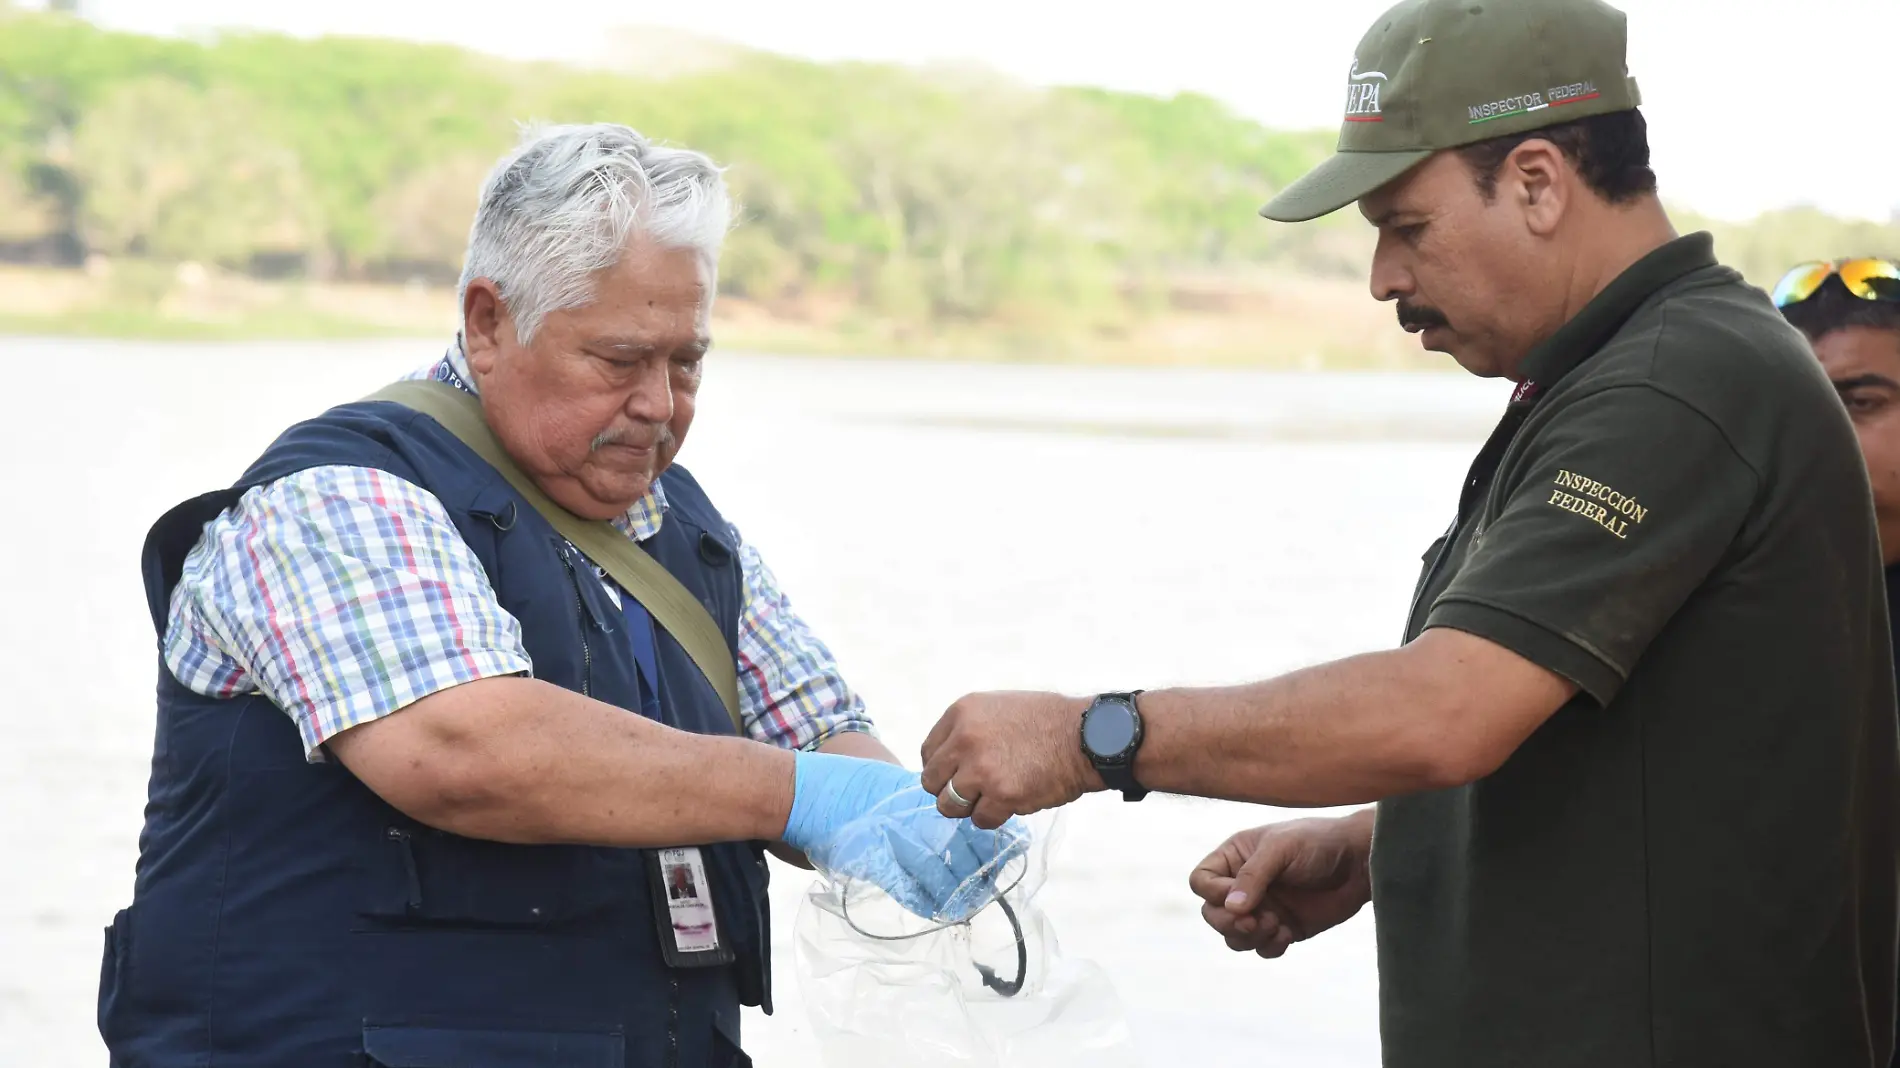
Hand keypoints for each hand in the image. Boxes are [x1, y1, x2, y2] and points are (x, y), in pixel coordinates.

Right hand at [781, 752, 1027, 920]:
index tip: (1007, 851)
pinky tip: (937, 910)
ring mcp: (892, 842)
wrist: (805, 793)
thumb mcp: (887, 783)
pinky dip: (924, 902)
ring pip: (937, 872)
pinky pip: (906, 889)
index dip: (985, 840)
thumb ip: (916, 799)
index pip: (964, 820)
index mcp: (917, 798)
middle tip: (993, 884)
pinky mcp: (873, 863)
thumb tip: (947, 812)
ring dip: (957, 892)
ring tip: (971, 903)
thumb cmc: (845, 788)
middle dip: (978, 870)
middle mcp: (910, 818)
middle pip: (957, 849)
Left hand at [919, 690, 1099, 828]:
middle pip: (932, 782)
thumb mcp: (998, 708)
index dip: (942, 770)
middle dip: (950, 791)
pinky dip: (995, 816)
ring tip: (993, 797)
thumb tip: (947, 761)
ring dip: (970, 807)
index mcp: (962, 713)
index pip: (929, 753)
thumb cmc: (1047, 722)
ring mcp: (981, 769)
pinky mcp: (1001, 795)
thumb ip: (968, 730)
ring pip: (950, 805)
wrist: (1086, 736)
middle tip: (975, 791)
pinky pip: (981, 819)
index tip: (957, 775)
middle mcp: (964, 739)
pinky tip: (1012, 801)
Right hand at [1188, 812, 1372, 958]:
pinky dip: (1270, 946)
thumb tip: (1231, 908)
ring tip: (1277, 925)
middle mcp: (1244, 884)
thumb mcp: (1281, 848)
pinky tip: (1288, 934)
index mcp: (1235, 857)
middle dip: (1230, 922)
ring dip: (1249, 937)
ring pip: (1234, 936)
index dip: (1213, 894)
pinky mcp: (1284, 927)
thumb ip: (1254, 876)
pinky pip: (1262, 948)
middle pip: (1212, 914)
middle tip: (1255, 921)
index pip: (1202, 881)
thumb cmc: (1318, 842)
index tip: (1238, 897)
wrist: (1360, 861)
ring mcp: (1263, 908)